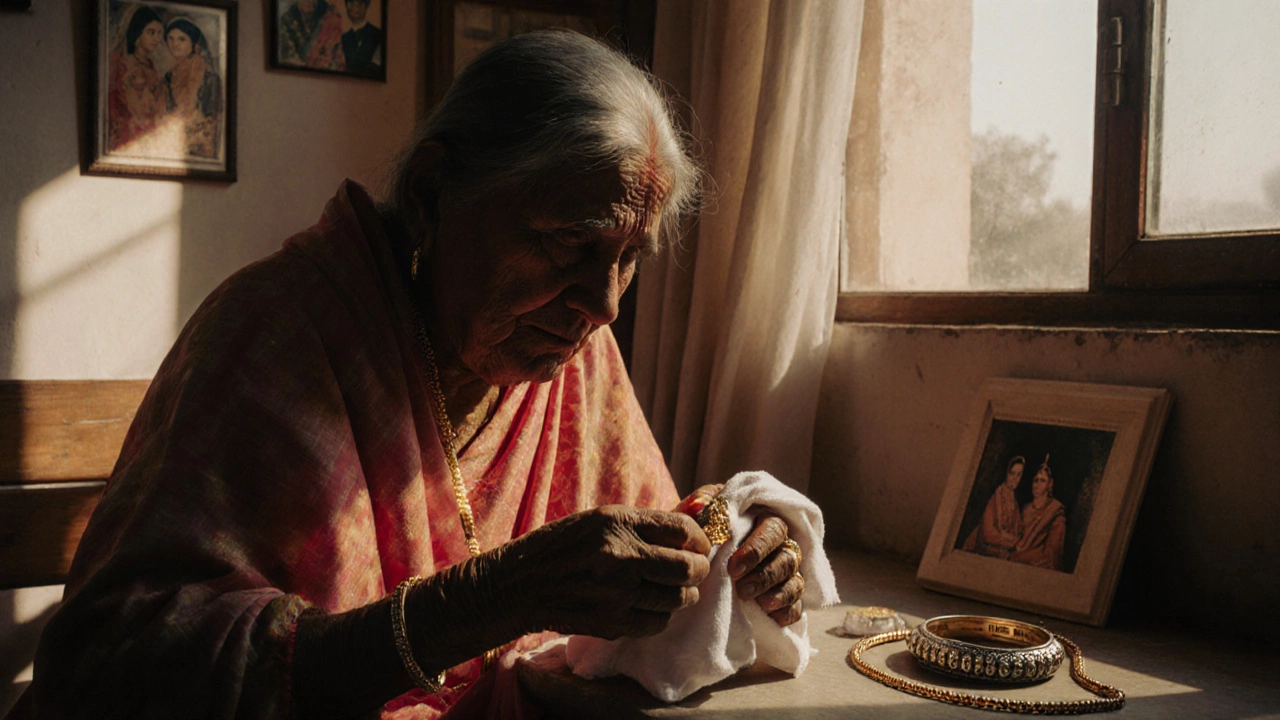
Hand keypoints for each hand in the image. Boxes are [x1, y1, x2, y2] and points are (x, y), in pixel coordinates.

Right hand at [493, 505, 711, 639]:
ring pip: (678, 599)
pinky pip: (657, 622)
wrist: (520, 584)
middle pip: (688, 568)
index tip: (698, 545)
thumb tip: (688, 534)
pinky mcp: (612, 622)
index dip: (699, 539)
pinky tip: (649, 605)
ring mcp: (617, 593)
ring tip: (671, 589)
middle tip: (695, 570)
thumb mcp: (599, 520)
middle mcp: (621, 557)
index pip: (682, 530)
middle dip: (699, 569)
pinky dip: (661, 615)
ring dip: (682, 594)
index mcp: (618, 523)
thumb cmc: (562, 546)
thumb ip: (642, 525)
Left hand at [675, 486, 805, 626]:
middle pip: (788, 557)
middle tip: (743, 589)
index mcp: (763, 520)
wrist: (691, 559)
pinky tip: (774, 617)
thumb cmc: (698, 531)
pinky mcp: (785, 597)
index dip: (756, 550)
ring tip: (760, 604)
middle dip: (766, 575)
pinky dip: (788, 612)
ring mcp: (785, 572)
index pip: (772, 530)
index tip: (733, 569)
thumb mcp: (694, 515)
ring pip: (795, 580)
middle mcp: (780, 544)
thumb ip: (698, 507)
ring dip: (779, 593)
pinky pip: (797, 606)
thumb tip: (700, 506)